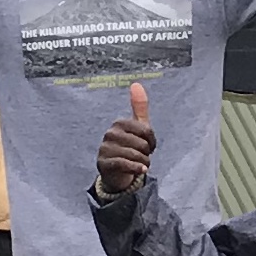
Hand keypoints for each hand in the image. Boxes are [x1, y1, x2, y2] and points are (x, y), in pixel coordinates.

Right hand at [95, 83, 154, 197]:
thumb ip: (139, 106)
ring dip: (143, 163)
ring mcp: (105, 149)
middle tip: (143, 156)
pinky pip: (124, 164)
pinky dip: (136, 169)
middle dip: (147, 153)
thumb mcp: (137, 127)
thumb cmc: (129, 146)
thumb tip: (136, 84)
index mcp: (119, 123)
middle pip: (141, 144)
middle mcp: (110, 134)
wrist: (116, 171)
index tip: (150, 146)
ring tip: (141, 164)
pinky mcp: (103, 163)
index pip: (146, 131)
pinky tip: (141, 171)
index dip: (152, 141)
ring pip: (134, 155)